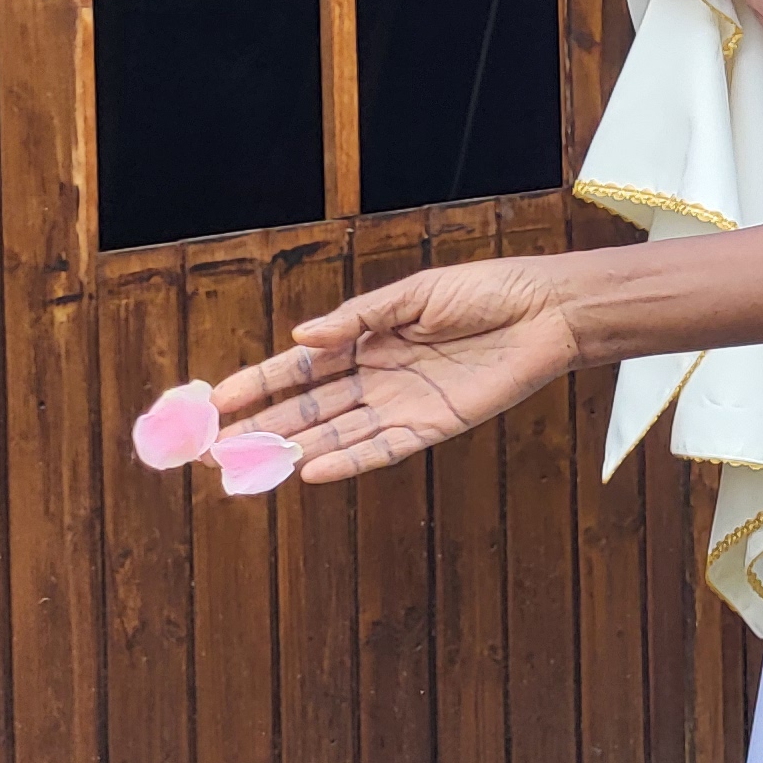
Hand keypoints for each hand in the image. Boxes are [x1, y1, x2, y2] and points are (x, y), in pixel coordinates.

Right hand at [210, 259, 592, 483]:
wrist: (548, 311)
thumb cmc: (486, 291)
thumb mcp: (417, 294)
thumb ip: (359, 319)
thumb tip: (301, 338)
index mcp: (369, 338)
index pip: (302, 368)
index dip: (259, 384)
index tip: (215, 403)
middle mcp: (379, 375)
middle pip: (310, 407)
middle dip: (263, 426)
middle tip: (214, 449)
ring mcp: (404, 403)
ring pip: (337, 433)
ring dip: (294, 450)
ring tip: (247, 467)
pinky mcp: (434, 425)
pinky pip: (383, 448)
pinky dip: (348, 461)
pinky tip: (311, 471)